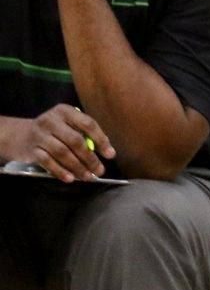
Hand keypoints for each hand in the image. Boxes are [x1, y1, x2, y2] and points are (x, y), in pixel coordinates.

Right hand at [1, 105, 115, 181]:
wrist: (18, 135)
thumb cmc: (52, 131)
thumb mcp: (67, 125)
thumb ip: (84, 134)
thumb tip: (106, 152)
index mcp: (65, 111)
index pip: (87, 124)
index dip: (101, 139)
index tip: (110, 155)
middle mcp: (51, 121)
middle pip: (75, 140)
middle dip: (90, 158)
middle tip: (100, 171)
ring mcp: (39, 135)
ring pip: (62, 152)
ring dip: (77, 167)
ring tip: (88, 177)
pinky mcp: (31, 149)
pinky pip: (47, 162)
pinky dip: (60, 171)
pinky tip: (70, 178)